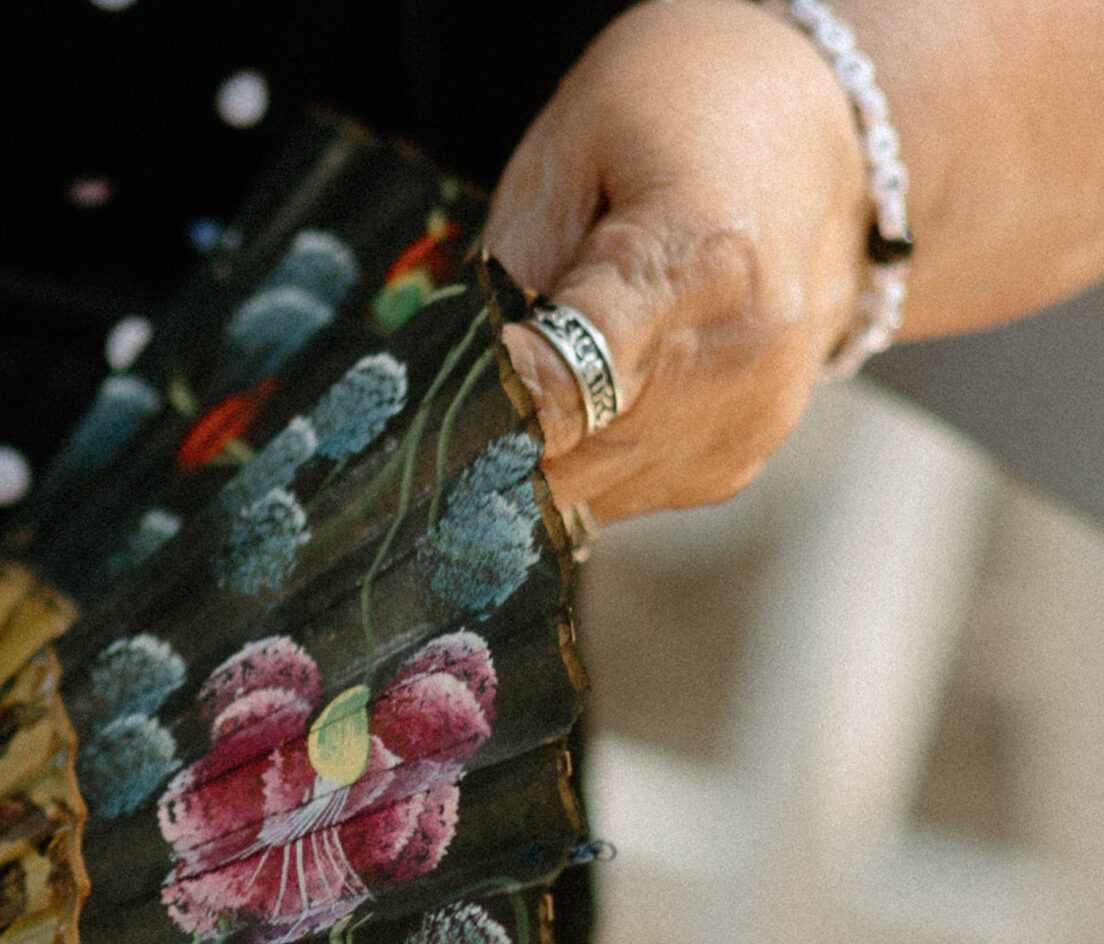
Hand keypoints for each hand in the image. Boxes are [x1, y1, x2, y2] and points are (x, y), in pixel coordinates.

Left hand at [486, 0, 867, 523]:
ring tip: (552, 364)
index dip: (487, 407)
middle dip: (497, 435)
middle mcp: (737, 363)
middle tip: (475, 379)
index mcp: (697, 267)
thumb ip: (513, 265)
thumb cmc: (691, 113)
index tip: (448, 393)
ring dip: (540, 451)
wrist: (830, 144)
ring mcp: (745, 424)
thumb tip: (462, 379)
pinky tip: (604, 386)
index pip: (562, 390)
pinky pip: (620, 495)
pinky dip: (587, 456)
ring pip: (583, 495)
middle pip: (562, 460)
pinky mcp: (736, 465)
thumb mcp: (576, 141)